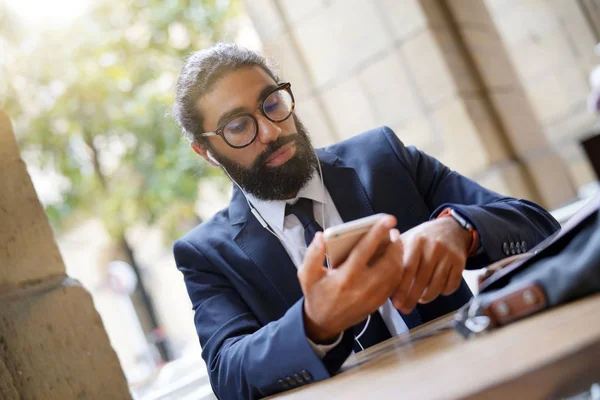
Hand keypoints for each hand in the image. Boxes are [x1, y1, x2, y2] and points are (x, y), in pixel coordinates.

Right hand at [298, 215, 403, 342]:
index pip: (364, 250)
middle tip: (393, 230)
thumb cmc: (316, 295)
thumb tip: (321, 236)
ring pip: (395, 273)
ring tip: (394, 241)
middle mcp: (362, 287)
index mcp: (344, 278)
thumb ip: (312, 255)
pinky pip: (394, 283)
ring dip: (398, 255)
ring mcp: (373, 297)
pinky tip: (394, 258)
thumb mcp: (307, 276)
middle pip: (388, 262)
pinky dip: (398, 268)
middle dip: (395, 244)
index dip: (377, 233)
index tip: (388, 219)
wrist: (324, 323)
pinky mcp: (379, 302)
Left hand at [391, 217, 470, 313]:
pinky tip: (435, 292)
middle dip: (411, 298)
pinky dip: (443, 292)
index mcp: (417, 241)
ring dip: (426, 297)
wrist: (451, 228)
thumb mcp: (408, 238)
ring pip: (437, 285)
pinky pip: (451, 285)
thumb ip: (395, 254)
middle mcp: (434, 247)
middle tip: (404, 309)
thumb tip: (380, 275)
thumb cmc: (423, 237)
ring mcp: (449, 255)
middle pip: (421, 280)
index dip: (401, 288)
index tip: (395, 302)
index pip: (407, 270)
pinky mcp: (461, 263)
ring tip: (419, 300)